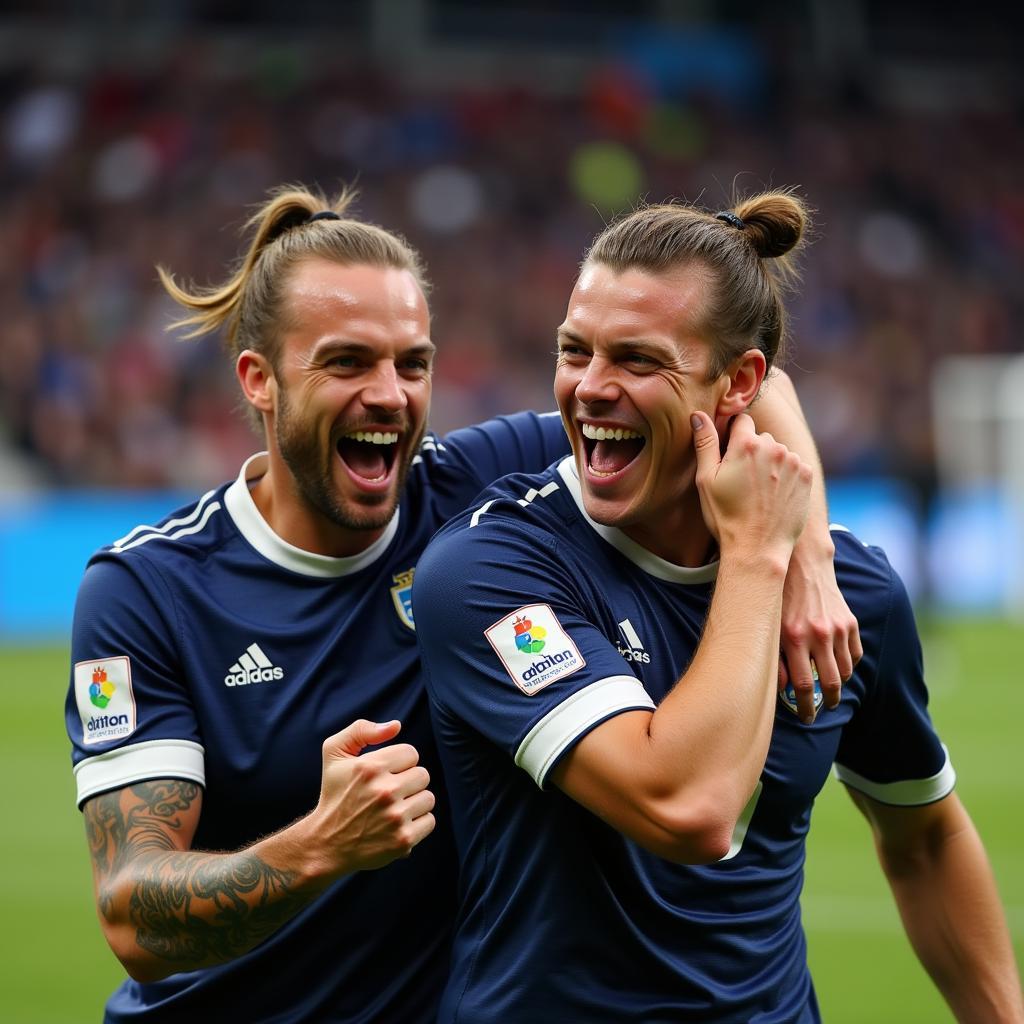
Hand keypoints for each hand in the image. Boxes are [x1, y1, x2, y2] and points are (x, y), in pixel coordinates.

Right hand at [309, 719, 435, 876]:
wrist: (326, 844)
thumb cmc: (334, 795)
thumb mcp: (334, 754)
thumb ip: (361, 730)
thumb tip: (396, 726)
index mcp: (370, 767)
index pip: (411, 753)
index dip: (399, 763)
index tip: (385, 774)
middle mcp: (384, 791)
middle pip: (423, 775)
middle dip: (408, 782)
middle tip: (389, 793)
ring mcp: (395, 817)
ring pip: (428, 798)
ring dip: (414, 803)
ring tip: (393, 809)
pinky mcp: (403, 840)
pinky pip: (429, 821)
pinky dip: (417, 824)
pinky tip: (397, 825)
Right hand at [692, 411, 812, 565]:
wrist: (758, 548)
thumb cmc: (726, 516)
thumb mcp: (706, 480)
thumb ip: (704, 443)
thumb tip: (697, 415)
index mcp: (746, 444)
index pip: (742, 421)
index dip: (733, 437)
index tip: (730, 457)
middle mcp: (773, 447)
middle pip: (761, 438)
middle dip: (752, 452)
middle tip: (742, 480)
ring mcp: (793, 461)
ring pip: (778, 452)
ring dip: (770, 464)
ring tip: (759, 492)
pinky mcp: (806, 476)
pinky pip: (794, 466)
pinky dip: (785, 476)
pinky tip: (774, 495)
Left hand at [778, 544, 862, 721]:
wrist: (801, 565)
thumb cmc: (778, 597)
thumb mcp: (768, 625)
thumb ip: (774, 657)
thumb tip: (782, 687)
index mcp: (794, 638)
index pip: (804, 686)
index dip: (805, 708)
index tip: (806, 718)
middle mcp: (819, 635)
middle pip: (831, 684)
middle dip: (827, 702)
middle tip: (822, 709)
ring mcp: (837, 628)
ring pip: (846, 671)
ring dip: (838, 685)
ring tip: (830, 690)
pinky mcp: (849, 621)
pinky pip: (855, 654)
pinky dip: (849, 664)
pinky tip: (838, 666)